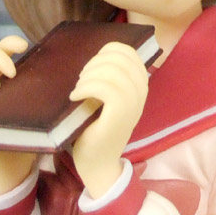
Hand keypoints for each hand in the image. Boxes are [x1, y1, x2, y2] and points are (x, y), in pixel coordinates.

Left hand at [70, 42, 148, 198]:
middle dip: (96, 62)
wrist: (98, 164)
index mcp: (139, 85)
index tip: (91, 64)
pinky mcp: (120, 117)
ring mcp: (133, 105)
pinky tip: (75, 96)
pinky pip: (106, 89)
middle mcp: (140, 93)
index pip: (129, 52)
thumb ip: (107, 77)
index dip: (108, 50)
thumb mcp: (104, 98)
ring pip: (114, 72)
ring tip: (78, 88)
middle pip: (121, 58)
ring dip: (89, 75)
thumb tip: (96, 54)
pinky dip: (87, 87)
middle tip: (82, 79)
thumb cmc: (96, 128)